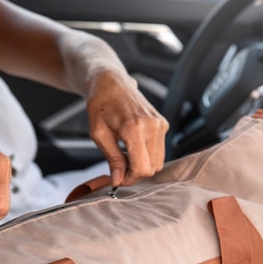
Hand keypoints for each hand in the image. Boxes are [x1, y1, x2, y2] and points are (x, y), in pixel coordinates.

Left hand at [86, 72, 168, 186]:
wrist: (110, 82)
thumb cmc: (100, 105)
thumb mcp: (99, 135)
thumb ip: (112, 159)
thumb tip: (118, 181)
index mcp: (135, 128)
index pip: (142, 168)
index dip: (130, 179)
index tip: (118, 178)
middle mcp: (152, 126)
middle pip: (152, 168)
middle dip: (136, 173)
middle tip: (119, 167)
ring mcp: (160, 124)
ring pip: (158, 162)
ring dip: (142, 165)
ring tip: (125, 155)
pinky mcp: (163, 124)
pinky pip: (159, 151)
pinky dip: (147, 155)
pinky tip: (133, 147)